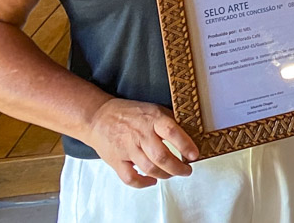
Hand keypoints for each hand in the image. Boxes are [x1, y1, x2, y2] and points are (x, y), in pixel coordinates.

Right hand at [83, 97, 197, 187]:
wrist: (98, 117)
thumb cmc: (129, 113)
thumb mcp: (153, 109)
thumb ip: (169, 121)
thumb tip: (191, 134)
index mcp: (152, 119)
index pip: (171, 132)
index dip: (185, 145)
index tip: (194, 155)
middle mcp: (140, 135)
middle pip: (162, 156)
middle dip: (178, 168)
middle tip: (187, 170)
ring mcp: (127, 149)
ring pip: (149, 168)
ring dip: (165, 175)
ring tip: (173, 174)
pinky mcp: (116, 161)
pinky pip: (130, 178)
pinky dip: (143, 183)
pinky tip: (152, 180)